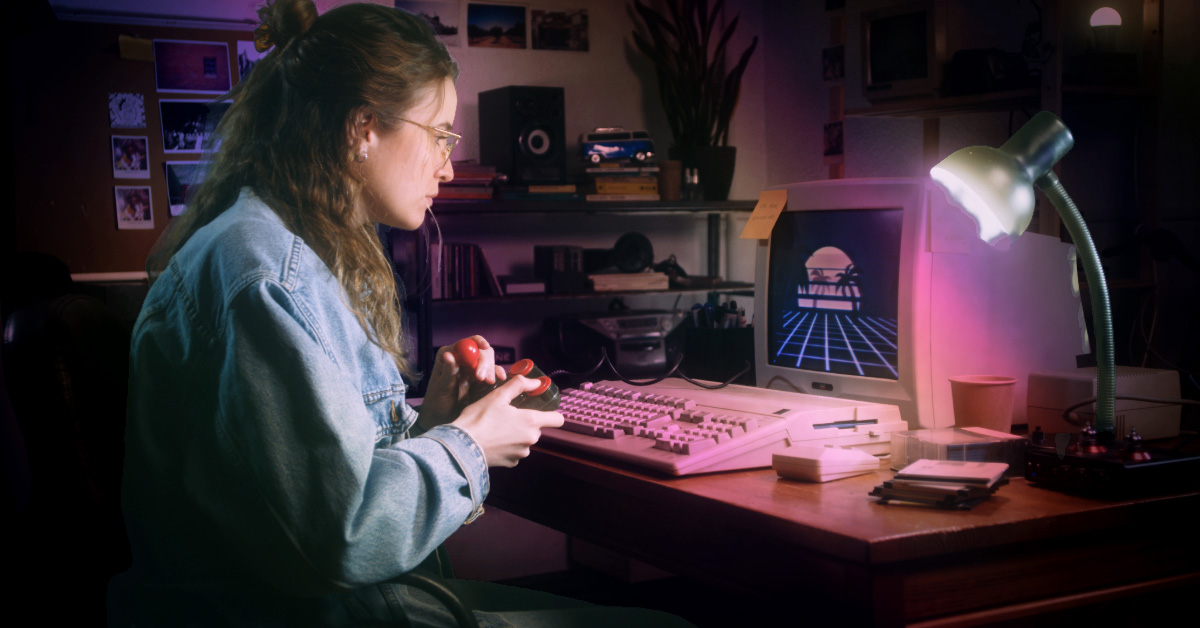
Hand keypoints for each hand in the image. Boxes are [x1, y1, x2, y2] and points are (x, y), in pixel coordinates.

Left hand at [418, 336, 506, 429]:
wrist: (442, 417)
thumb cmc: (437, 402)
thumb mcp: (442, 387)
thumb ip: (448, 371)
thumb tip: (449, 354)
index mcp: (449, 355)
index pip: (466, 343)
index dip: (477, 342)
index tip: (484, 347)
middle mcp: (461, 358)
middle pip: (480, 351)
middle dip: (484, 362)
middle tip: (483, 378)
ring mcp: (472, 368)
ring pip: (488, 361)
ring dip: (491, 370)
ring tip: (489, 382)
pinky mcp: (480, 378)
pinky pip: (492, 372)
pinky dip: (497, 374)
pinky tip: (500, 379)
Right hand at [450, 375, 564, 467]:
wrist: (460, 447)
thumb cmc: (478, 419)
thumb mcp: (497, 396)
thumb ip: (519, 385)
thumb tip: (536, 382)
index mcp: (531, 421)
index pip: (558, 419)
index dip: (552, 413)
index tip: (541, 409)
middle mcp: (531, 440)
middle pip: (537, 428)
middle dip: (525, 422)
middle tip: (506, 415)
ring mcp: (521, 453)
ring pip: (525, 440)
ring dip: (516, 434)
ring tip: (496, 428)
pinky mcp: (511, 463)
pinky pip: (515, 451)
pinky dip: (507, 446)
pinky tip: (494, 441)